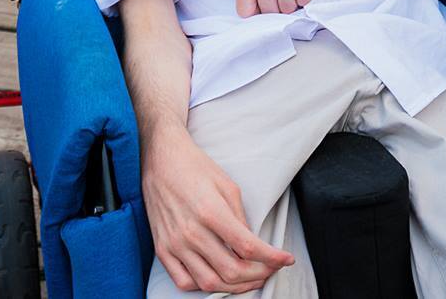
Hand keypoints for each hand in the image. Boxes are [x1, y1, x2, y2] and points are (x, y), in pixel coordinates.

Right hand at [141, 125, 295, 294]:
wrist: (160, 159)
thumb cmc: (194, 167)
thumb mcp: (227, 185)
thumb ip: (241, 218)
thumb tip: (252, 245)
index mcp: (211, 211)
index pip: (248, 247)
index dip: (272, 258)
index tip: (285, 259)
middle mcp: (191, 231)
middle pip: (231, 270)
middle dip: (258, 275)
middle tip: (269, 270)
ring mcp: (175, 243)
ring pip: (209, 283)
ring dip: (234, 287)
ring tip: (248, 279)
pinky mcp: (162, 249)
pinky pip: (183, 282)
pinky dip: (203, 287)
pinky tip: (217, 278)